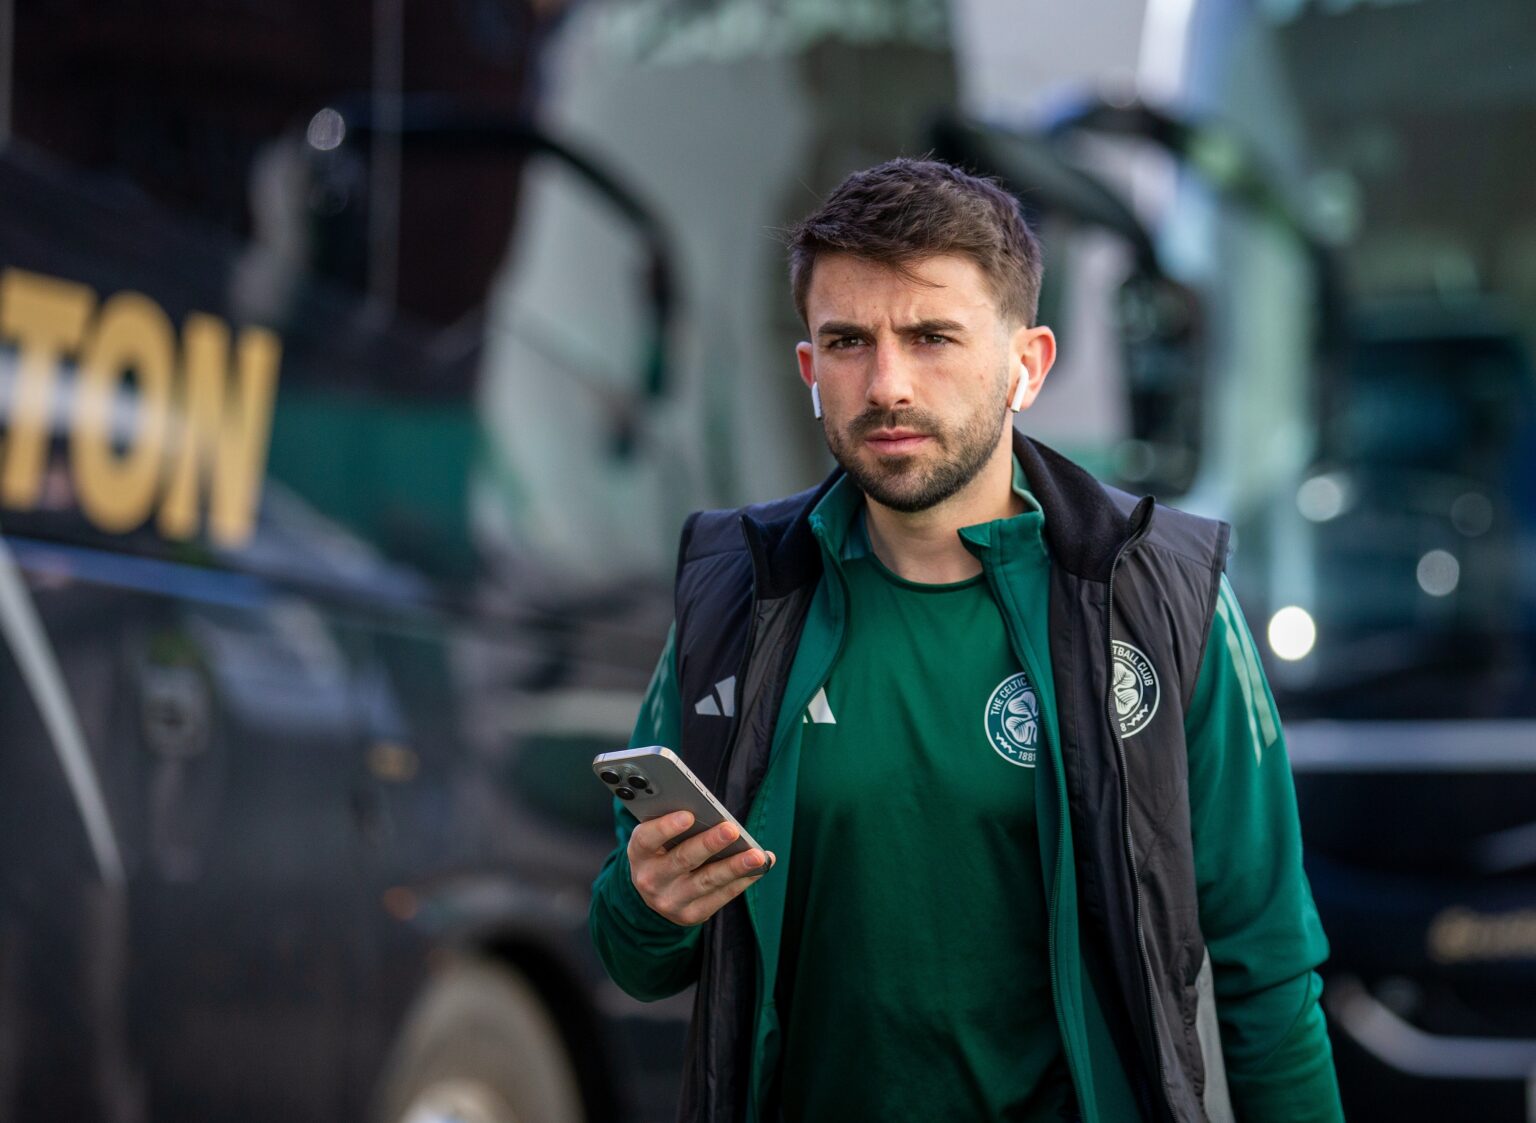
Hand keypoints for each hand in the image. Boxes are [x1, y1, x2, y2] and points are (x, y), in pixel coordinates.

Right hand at [627, 812, 774, 925]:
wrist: (655, 892)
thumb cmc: (662, 851)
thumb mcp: (657, 837)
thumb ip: (673, 822)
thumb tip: (709, 810)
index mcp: (638, 853)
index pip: (647, 839)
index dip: (666, 827)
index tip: (689, 815)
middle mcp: (650, 880)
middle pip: (683, 860)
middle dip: (709, 844)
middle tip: (732, 830)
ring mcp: (671, 901)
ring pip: (707, 881)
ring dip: (734, 866)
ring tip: (756, 854)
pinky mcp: (691, 915)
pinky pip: (721, 896)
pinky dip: (742, 880)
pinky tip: (760, 866)